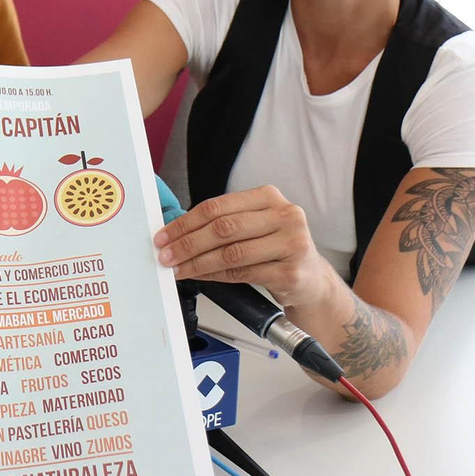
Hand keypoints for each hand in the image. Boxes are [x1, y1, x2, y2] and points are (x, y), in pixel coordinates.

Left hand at [154, 185, 335, 309]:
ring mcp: (291, 244)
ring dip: (197, 263)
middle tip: (166, 255)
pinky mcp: (291, 272)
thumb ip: (222, 223)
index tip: (164, 236)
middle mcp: (285, 216)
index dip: (185, 222)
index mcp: (269, 197)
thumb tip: (175, 234)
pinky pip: (242, 274)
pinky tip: (201, 276)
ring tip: (178, 269)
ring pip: (231, 253)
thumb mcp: (254, 226)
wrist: (310, 278)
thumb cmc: (275, 249)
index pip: (216, 206)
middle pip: (223, 228)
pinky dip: (215, 276)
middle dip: (187, 243)